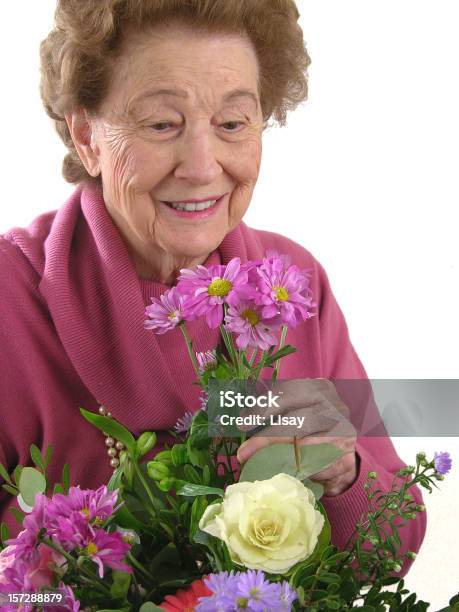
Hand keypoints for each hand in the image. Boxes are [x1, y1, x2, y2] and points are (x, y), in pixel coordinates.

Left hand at [236, 378, 357, 495]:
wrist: (340, 451)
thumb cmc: (310, 426)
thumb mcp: (294, 411)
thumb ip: (272, 412)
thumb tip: (243, 420)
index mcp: (320, 388)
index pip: (290, 393)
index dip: (264, 408)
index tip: (243, 424)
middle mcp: (335, 407)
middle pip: (299, 421)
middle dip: (268, 437)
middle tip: (244, 452)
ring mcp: (345, 433)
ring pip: (308, 447)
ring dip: (279, 458)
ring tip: (257, 464)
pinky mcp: (347, 458)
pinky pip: (317, 468)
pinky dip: (297, 472)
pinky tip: (282, 474)